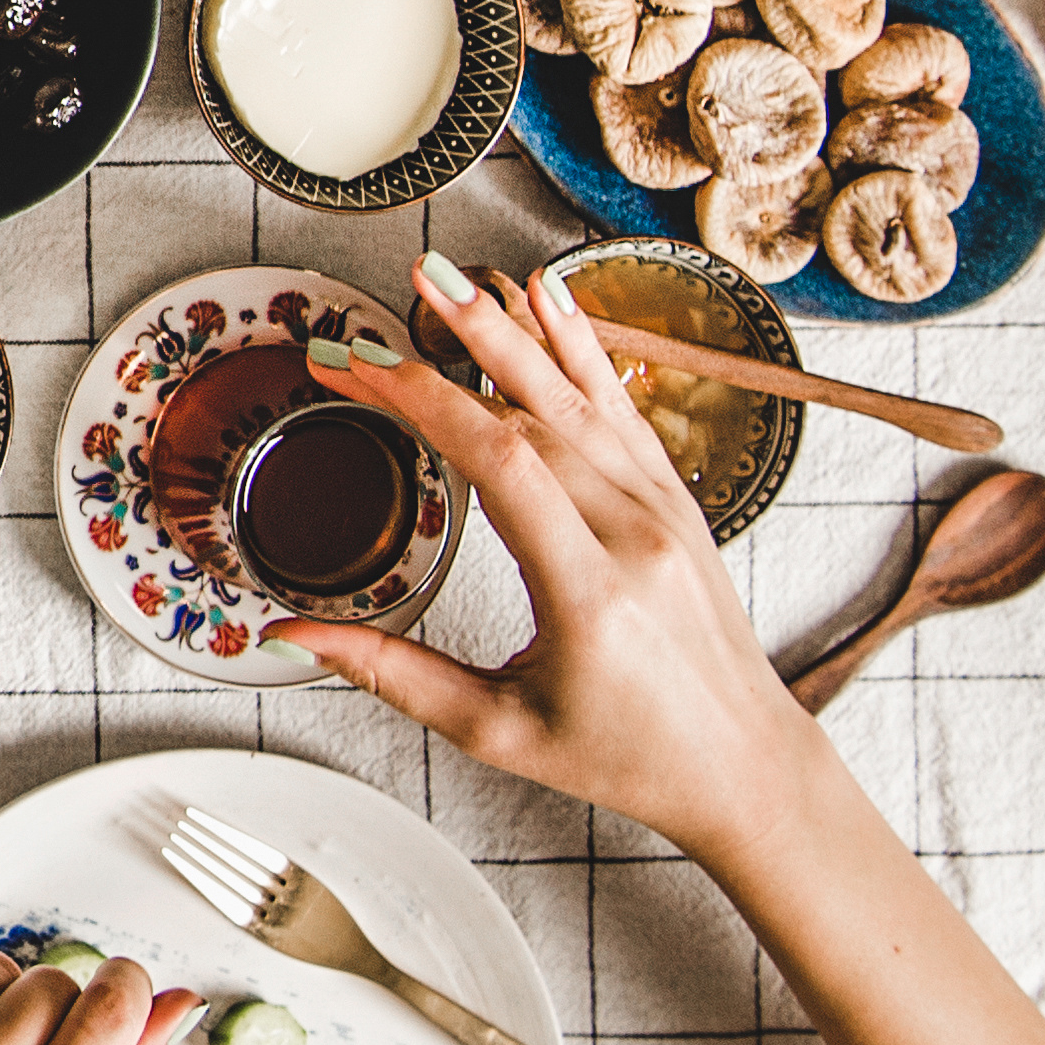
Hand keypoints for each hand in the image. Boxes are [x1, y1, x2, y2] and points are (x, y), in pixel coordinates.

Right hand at [279, 260, 835, 865]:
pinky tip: (549, 299)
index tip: (355, 369)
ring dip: (511, 329)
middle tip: (387, 305)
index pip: (500, 463)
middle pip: (535, 414)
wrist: (746, 768)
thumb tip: (298, 637)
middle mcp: (636, 536)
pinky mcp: (680, 502)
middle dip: (450, 352)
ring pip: (580, 397)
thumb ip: (393, 675)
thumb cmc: (630, 757)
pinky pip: (624, 407)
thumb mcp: (499, 730)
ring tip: (451, 276)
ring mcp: (666, 512)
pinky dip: (582, 347)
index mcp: (591, 591)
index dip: (421, 401)